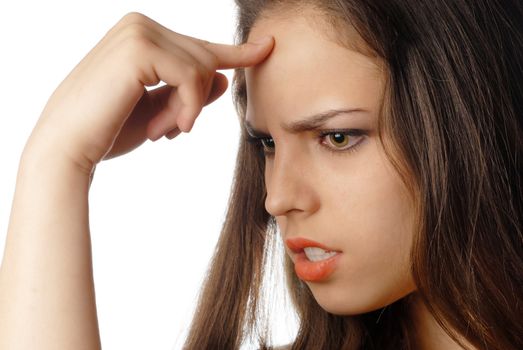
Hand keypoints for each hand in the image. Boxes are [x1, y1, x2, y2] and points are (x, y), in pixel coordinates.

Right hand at [24, 12, 273, 174]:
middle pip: (205, 58)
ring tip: (164, 132)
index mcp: (142, 36)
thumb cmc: (109, 130)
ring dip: (189, 109)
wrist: (69, 148)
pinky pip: (191, 76)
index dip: (237, 51)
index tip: (267, 48)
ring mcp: (139, 31)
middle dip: (195, 101)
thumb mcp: (161, 110)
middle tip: (173, 131)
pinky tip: (168, 128)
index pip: (198, 45)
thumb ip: (189, 92)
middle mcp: (141, 24)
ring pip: (202, 68)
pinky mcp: (139, 47)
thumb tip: (223, 77)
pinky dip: (187, 107)